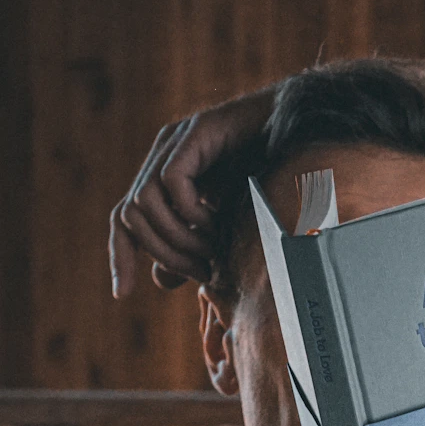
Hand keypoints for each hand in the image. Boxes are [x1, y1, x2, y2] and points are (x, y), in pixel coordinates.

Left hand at [109, 84, 275, 295]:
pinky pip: (173, 182)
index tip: (122, 293)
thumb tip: (161, 279)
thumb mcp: (225, 224)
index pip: (124, 219)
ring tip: (213, 250)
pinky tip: (218, 222)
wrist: (304, 132)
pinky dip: (192, 212)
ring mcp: (176, 141)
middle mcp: (162, 156)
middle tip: (202, 271)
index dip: (120, 255)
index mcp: (163, 178)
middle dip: (163, 253)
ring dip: (179, 238)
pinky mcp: (196, 132)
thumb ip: (193, 248)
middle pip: (129, 216)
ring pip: (144, 202)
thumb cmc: (270, 177)